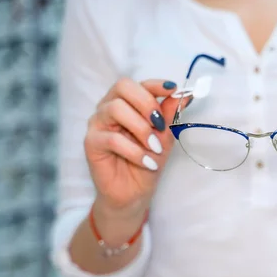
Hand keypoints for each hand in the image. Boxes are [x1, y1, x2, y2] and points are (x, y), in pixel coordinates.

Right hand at [84, 78, 189, 214]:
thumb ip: (170, 114)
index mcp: (126, 102)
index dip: (154, 84)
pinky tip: (146, 162)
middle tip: (161, 124)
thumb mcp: (165, 135)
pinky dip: (134, 151)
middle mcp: (108, 108)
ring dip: (141, 128)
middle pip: (122, 87)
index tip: (173, 90)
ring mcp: (97, 124)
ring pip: (115, 109)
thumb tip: (185, 94)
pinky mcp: (91, 143)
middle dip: (146, 103)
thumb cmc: (148, 160)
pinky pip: (112, 139)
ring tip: (155, 147)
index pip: (136, 83)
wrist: (134, 192)